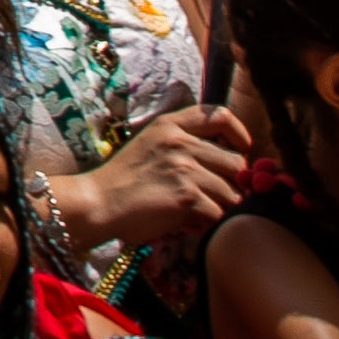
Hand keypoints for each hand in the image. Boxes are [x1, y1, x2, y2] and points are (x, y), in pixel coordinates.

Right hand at [54, 103, 252, 250]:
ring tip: (197, 212)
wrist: (98, 203)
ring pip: (233, 193)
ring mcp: (184, 169)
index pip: (219, 115)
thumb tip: (231, 160)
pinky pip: (219, 214)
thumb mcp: (150, 145)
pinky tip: (188, 222)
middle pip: (236, 162)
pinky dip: (207, 223)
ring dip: (220, 207)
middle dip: (231, 183)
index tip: (240, 149)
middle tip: (214, 195)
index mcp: (169, 125)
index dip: (238, 133)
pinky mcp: (187, 196)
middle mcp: (180, 142)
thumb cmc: (124, 180)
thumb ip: (184, 144)